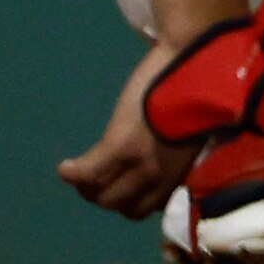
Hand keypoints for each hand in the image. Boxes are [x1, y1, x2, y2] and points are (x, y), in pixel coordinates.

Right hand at [59, 0, 243, 215]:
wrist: (195, 55)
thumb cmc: (199, 85)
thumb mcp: (193, 129)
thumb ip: (176, 149)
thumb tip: (160, 157)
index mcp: (181, 170)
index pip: (148, 208)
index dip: (130, 201)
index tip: (122, 188)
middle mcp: (162, 173)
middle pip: (121, 206)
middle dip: (104, 197)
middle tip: (93, 179)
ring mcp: (140, 160)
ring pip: (102, 195)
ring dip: (85, 187)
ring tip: (78, 172)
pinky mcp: (121, 143)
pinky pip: (88, 172)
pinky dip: (72, 173)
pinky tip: (64, 168)